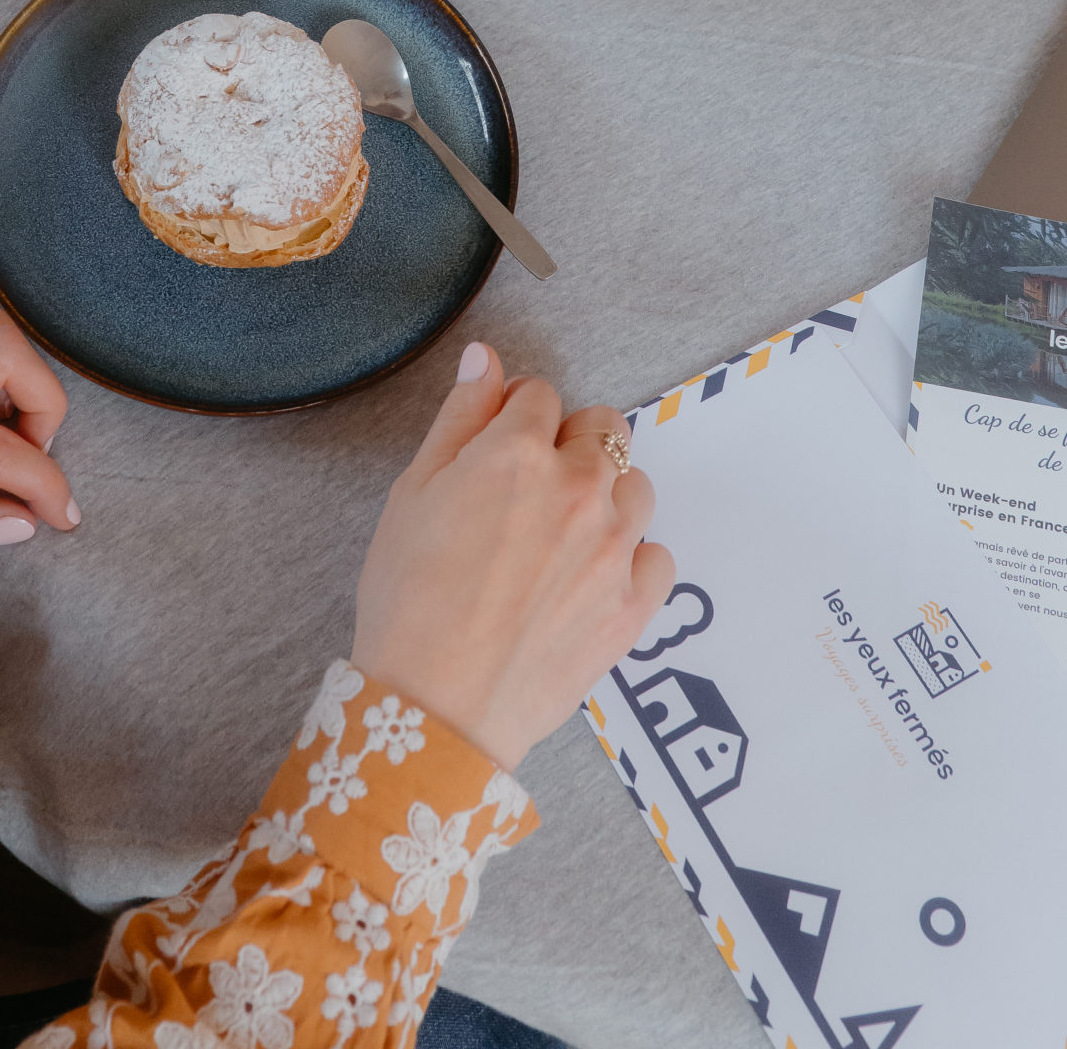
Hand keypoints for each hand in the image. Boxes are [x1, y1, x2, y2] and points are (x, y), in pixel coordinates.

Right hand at [350, 344, 672, 772]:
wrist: (436, 707)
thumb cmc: (409, 598)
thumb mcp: (414, 492)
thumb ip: (459, 417)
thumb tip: (485, 358)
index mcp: (518, 452)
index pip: (538, 394)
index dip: (513, 417)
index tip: (497, 448)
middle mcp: (579, 488)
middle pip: (603, 427)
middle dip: (570, 443)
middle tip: (529, 490)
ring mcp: (615, 548)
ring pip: (636, 486)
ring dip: (606, 496)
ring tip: (560, 538)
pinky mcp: (635, 605)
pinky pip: (658, 556)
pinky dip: (631, 559)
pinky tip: (588, 579)